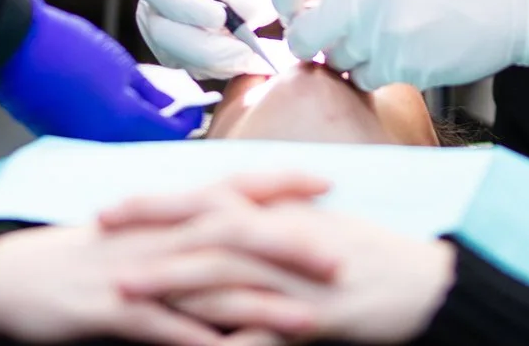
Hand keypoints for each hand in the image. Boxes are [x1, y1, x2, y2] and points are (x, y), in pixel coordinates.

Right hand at [0, 0, 206, 142]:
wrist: (14, 48)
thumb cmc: (63, 48)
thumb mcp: (119, 63)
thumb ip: (149, 91)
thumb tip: (169, 105)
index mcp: (124, 123)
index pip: (172, 135)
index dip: (186, 120)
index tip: (191, 107)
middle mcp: (104, 145)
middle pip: (149, 150)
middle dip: (163, 132)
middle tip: (172, 111)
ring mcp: (82, 148)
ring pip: (124, 151)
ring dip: (138, 136)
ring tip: (144, 109)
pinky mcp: (65, 144)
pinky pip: (100, 147)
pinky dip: (114, 135)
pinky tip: (116, 114)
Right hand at [0, 176, 335, 345]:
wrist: (13, 279)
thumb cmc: (79, 260)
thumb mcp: (137, 236)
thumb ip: (183, 230)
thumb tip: (231, 227)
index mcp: (163, 215)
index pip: (230, 187)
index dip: (278, 183)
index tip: (327, 181)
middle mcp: (157, 236)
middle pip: (233, 234)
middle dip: (289, 247)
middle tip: (341, 260)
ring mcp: (137, 273)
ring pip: (209, 285)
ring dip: (261, 306)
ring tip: (309, 322)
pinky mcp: (114, 311)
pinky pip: (163, 330)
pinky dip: (200, 343)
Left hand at [103, 187, 454, 345]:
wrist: (430, 285)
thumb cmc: (376, 260)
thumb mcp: (318, 233)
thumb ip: (272, 228)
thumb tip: (231, 223)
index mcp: (281, 213)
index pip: (208, 197)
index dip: (159, 199)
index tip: (113, 203)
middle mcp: (283, 235)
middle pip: (203, 223)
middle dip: (148, 225)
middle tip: (97, 227)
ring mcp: (296, 275)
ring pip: (221, 272)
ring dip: (168, 279)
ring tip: (121, 286)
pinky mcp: (314, 313)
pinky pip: (260, 327)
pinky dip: (222, 336)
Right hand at [131, 0, 277, 77]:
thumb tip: (236, 13)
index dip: (183, 5)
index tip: (221, 16)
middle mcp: (151, 7)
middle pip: (165, 34)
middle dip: (210, 46)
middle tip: (248, 48)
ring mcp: (161, 37)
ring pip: (185, 59)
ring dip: (224, 61)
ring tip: (258, 53)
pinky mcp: (178, 59)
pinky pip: (199, 71)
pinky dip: (226, 67)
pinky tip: (249, 56)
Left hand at [268, 0, 528, 88]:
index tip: (290, 5)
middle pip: (300, 34)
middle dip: (307, 40)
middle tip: (324, 35)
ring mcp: (380, 32)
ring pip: (335, 59)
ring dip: (350, 54)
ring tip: (386, 32)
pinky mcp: (401, 65)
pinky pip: (366, 78)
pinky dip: (377, 70)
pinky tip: (404, 49)